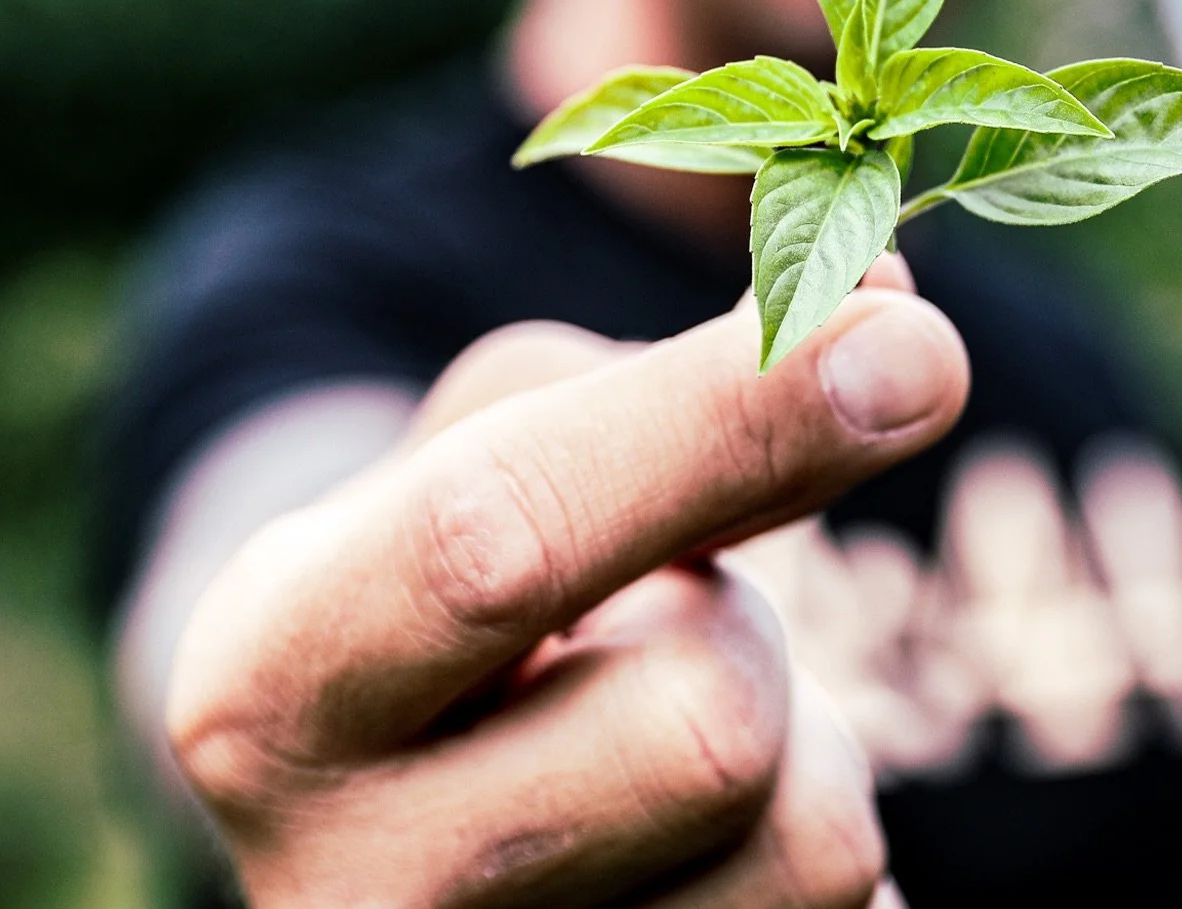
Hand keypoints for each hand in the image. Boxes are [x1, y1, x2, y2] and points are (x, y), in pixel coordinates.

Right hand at [166, 263, 966, 905]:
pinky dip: (818, 838)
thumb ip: (684, 388)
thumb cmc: (462, 593)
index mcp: (269, 684)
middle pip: (707, 726)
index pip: (498, 540)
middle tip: (666, 619)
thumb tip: (896, 329)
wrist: (408, 818)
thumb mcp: (502, 456)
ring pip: (816, 841)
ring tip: (669, 737)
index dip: (723, 422)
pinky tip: (702, 838)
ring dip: (803, 743)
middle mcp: (350, 892)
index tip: (912, 342)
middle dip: (739, 625)